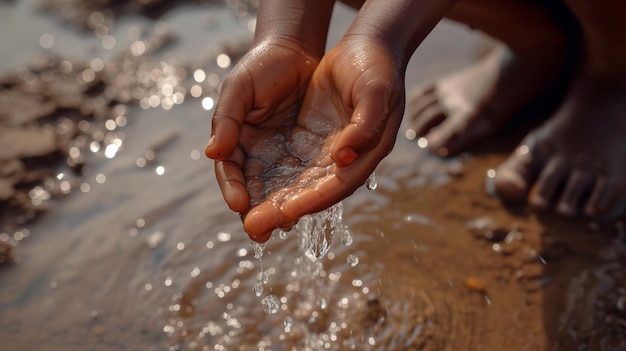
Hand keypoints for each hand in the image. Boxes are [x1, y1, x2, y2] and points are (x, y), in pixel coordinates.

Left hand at [236, 38, 405, 241]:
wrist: (366, 48)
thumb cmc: (376, 68)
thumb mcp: (376, 91)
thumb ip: (365, 125)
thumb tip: (344, 157)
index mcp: (367, 153)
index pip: (338, 185)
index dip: (313, 200)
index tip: (286, 212)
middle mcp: (346, 160)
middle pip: (313, 193)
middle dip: (284, 210)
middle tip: (255, 228)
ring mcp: (327, 153)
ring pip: (298, 185)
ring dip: (274, 202)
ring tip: (248, 220)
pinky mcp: (311, 142)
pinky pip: (288, 167)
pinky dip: (271, 181)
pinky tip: (251, 192)